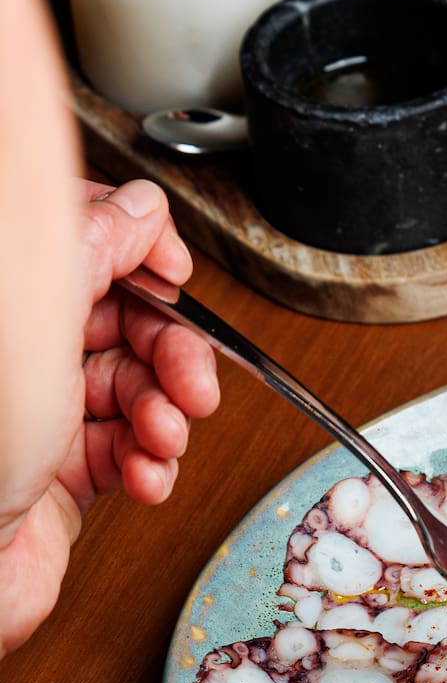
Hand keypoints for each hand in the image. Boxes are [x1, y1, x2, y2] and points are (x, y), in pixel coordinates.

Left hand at [0, 179, 219, 655]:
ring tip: (162, 437)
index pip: (84, 239)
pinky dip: (152, 465)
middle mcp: (20, 352)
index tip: (174, 275)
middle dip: (176, 352)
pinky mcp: (59, 474)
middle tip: (193, 381)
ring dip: (168, 415)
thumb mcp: (38, 316)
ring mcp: (40, 415)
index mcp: (13, 300)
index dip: (140, 251)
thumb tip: (141, 208)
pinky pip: (129, 452)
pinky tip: (145, 474)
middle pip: (126, 321)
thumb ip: (93, 246)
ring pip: (137, 389)